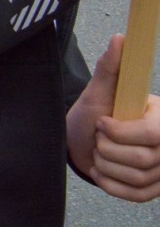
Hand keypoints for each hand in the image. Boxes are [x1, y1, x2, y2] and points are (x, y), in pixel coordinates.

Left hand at [68, 34, 159, 201]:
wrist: (83, 141)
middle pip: (142, 159)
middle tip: (98, 138)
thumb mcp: (99, 90)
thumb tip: (121, 38)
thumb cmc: (94, 112)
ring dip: (106, 165)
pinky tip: (101, 171)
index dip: (119, 132)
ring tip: (99, 152)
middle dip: (108, 149)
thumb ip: (111, 68)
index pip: (151, 134)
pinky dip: (111, 185)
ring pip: (136, 178)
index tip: (101, 122)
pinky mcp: (154, 189)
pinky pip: (136, 196)